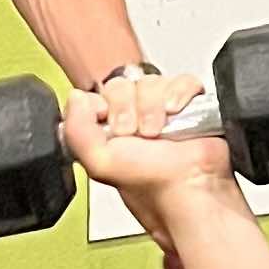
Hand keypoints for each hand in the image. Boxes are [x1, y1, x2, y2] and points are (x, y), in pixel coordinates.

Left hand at [63, 74, 232, 208]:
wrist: (189, 188)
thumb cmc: (152, 184)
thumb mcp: (99, 162)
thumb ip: (76, 129)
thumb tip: (76, 97)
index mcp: (112, 131)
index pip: (100, 95)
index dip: (105, 105)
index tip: (113, 125)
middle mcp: (136, 118)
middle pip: (124, 84)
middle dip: (128, 107)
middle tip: (136, 132)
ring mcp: (164, 110)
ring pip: (151, 81)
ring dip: (152, 105)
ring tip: (158, 130)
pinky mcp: (191, 104)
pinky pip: (182, 80)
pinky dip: (179, 92)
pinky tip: (176, 111)